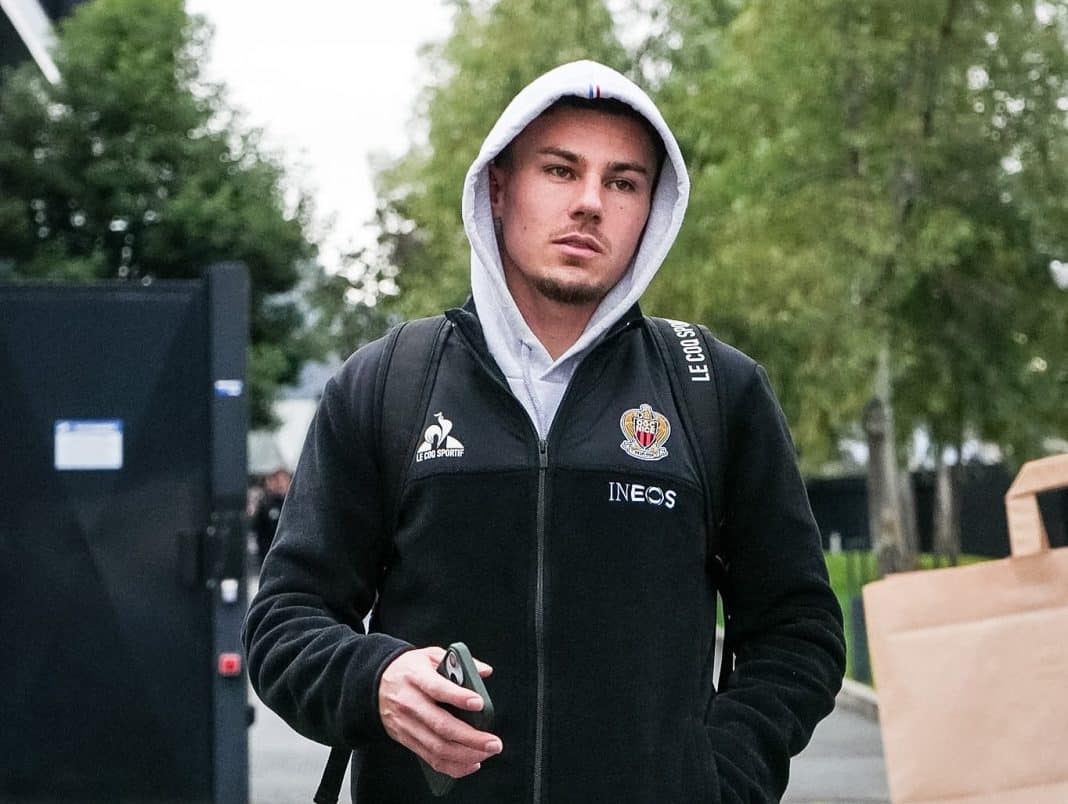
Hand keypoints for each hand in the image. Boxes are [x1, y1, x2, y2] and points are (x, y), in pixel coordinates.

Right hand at [378, 647, 501, 778]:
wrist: (374, 683)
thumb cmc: (409, 668)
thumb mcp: (430, 655)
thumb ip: (459, 660)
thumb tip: (485, 671)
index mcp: (416, 677)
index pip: (437, 688)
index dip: (459, 697)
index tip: (479, 703)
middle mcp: (410, 703)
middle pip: (441, 726)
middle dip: (471, 738)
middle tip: (494, 743)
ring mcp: (407, 725)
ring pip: (437, 748)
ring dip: (465, 756)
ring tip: (486, 754)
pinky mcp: (406, 739)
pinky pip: (430, 758)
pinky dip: (452, 766)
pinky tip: (471, 763)